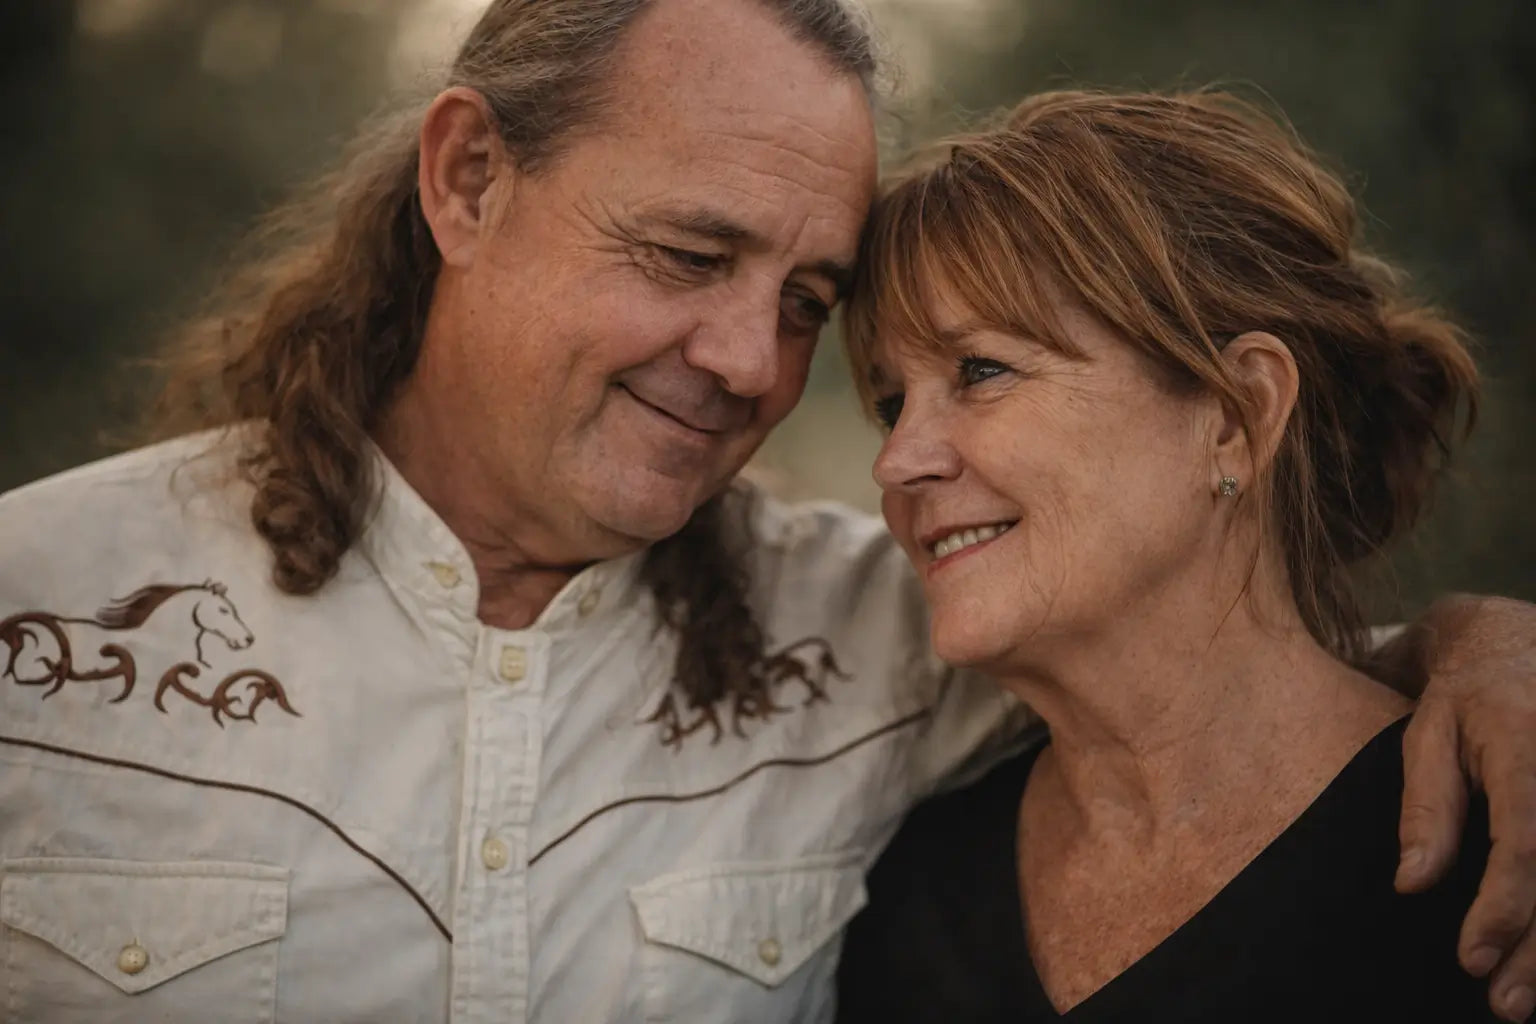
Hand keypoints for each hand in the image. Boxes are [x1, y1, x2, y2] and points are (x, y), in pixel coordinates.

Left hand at [1395, 595, 1535, 1021]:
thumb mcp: (1426, 735)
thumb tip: (1411, 884)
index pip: (1528, 840)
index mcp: (1526, 742)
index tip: (1472, 957)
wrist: (1519, 646)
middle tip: (1502, 1003)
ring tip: (1524, 1000)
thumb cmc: (1465, 696)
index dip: (1504, 907)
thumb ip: (1426, 808)